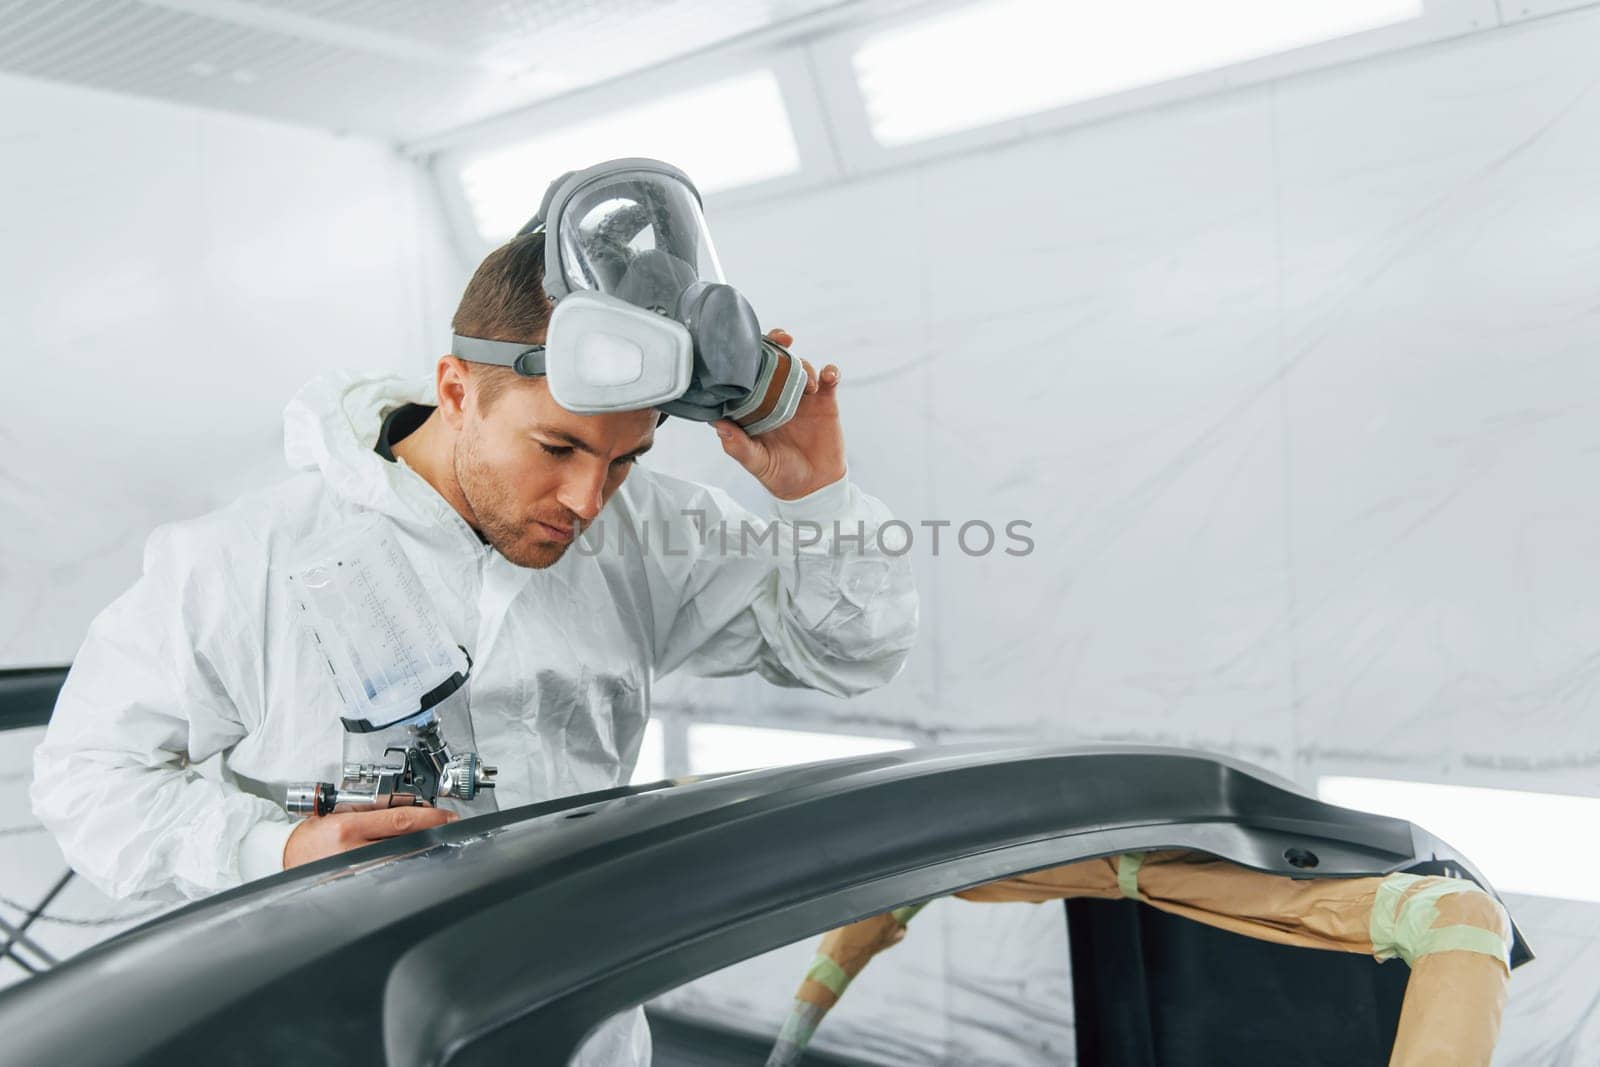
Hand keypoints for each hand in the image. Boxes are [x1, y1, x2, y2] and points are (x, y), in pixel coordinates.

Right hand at [282, 805, 457, 868]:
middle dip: (432, 833)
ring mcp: (356, 872)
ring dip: (422, 850)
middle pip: (406, 842)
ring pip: (401, 860)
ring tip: (433, 840)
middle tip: (447, 826)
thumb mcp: (338, 814)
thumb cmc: (310, 835)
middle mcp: (352, 852)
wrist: (285, 857)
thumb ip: (371, 812)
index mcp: (347, 829)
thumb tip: (409, 809)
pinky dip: (404, 867)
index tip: (447, 816)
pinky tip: (414, 860)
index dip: (430, 818)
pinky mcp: (355, 887)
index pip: (400, 821)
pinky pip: (387, 876)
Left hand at [713, 329, 846, 500]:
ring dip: (805, 367)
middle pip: (777, 361)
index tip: (750, 345)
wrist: (816, 488)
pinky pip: (829, 379)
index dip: (749, 356)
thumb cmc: (780, 477)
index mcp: (756, 408)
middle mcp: (777, 397)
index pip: (749, 375)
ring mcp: (802, 398)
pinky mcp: (825, 402)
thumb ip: (738, 446)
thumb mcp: (757, 464)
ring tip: (808, 385)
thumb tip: (717, 424)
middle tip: (783, 338)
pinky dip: (830, 372)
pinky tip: (829, 377)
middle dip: (778, 343)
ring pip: (802, 367)